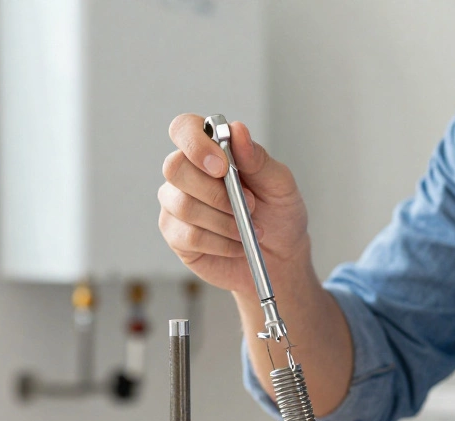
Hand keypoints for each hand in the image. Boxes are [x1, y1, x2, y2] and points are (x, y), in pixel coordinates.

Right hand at [158, 114, 310, 294]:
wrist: (280, 257)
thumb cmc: (279, 215)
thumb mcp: (280, 184)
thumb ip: (258, 158)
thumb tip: (237, 131)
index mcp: (210, 150)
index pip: (184, 129)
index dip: (195, 143)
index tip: (222, 166)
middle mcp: (187, 173)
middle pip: (174, 168)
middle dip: (215, 191)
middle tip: (250, 204)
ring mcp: (176, 204)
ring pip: (183, 205)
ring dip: (224, 220)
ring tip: (247, 228)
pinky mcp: (176, 236)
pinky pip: (189, 236)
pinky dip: (220, 242)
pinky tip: (236, 244)